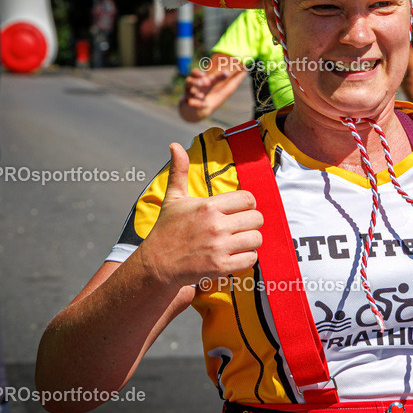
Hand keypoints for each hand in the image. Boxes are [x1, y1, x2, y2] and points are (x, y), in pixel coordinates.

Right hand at [137, 142, 262, 288]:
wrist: (156, 265)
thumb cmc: (167, 229)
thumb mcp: (173, 199)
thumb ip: (179, 171)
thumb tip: (174, 145)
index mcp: (208, 206)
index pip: (249, 199)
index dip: (247, 205)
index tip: (238, 211)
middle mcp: (216, 225)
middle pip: (257, 218)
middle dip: (250, 222)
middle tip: (239, 227)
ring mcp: (219, 247)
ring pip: (256, 239)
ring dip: (250, 240)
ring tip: (237, 241)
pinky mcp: (221, 266)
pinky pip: (251, 259)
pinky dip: (246, 257)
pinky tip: (234, 254)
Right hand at [180, 68, 232, 109]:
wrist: (202, 109)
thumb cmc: (213, 94)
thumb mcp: (224, 87)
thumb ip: (232, 79)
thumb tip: (245, 70)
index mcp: (200, 79)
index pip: (194, 73)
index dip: (197, 73)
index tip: (203, 74)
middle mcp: (192, 86)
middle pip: (189, 81)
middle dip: (196, 82)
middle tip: (204, 83)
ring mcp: (190, 95)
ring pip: (188, 92)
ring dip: (196, 93)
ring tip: (202, 95)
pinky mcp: (190, 104)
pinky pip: (191, 104)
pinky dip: (197, 104)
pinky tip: (203, 104)